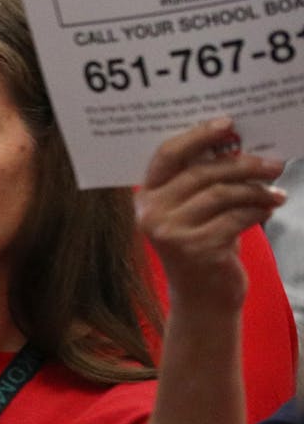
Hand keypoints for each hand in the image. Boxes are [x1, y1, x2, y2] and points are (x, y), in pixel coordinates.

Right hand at [137, 118, 285, 311]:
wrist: (202, 299)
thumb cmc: (201, 247)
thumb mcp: (191, 212)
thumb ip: (199, 183)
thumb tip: (235, 145)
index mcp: (146, 196)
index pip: (168, 155)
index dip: (198, 135)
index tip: (227, 123)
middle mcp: (152, 212)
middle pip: (201, 172)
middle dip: (242, 164)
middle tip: (273, 163)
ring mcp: (171, 232)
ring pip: (222, 194)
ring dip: (256, 190)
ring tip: (277, 191)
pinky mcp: (196, 249)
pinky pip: (236, 218)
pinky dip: (258, 212)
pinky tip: (269, 211)